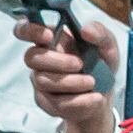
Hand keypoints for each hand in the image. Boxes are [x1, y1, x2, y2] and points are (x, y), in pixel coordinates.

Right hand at [23, 0, 120, 132]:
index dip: (29, 30)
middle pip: (31, 57)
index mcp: (51, 39)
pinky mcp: (46, 102)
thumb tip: (86, 30)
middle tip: (80, 64)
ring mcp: (40, 81)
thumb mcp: (108, 46)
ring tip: (92, 82)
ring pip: (43, 81)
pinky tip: (94, 98)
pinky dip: (79, 101)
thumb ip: (100, 33)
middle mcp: (41, 59)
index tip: (48, 36)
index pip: (24, 30)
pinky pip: (56, 103)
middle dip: (57, 61)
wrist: (104, 95)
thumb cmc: (100, 65)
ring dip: (71, 82)